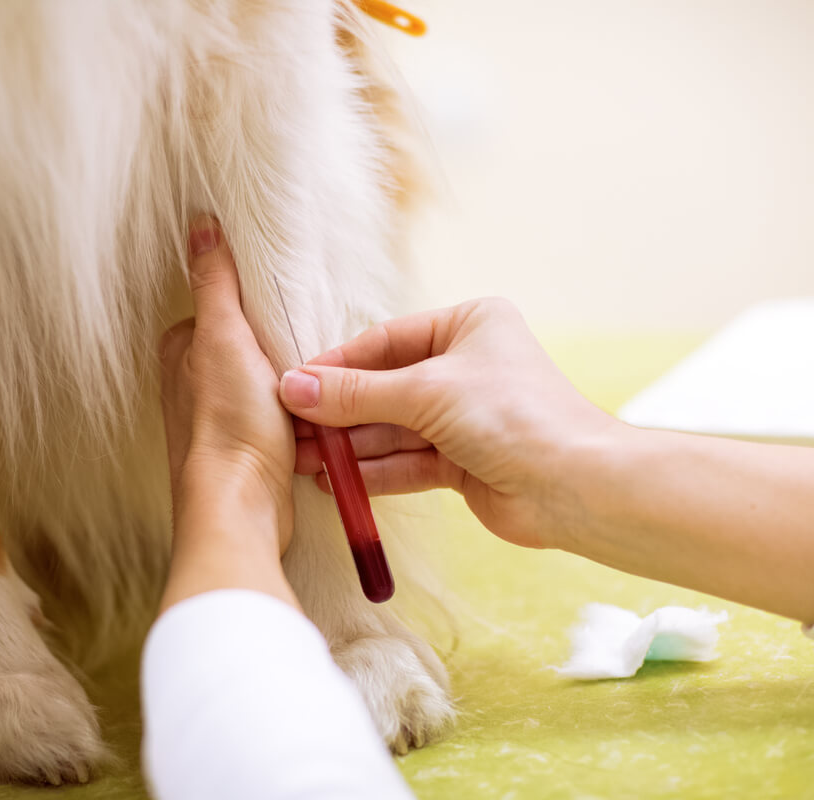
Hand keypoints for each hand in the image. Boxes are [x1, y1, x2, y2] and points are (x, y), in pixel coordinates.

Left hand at [158, 215, 295, 554]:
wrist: (241, 506)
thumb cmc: (228, 426)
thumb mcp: (223, 337)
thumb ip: (215, 282)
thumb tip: (200, 226)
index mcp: (181, 350)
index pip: (226, 304)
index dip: (258, 303)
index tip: (284, 306)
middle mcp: (192, 383)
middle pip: (250, 342)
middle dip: (280, 344)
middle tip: (305, 349)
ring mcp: (220, 416)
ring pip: (269, 380)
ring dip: (294, 380)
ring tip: (312, 384)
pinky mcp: (247, 446)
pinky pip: (280, 415)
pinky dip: (298, 412)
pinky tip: (311, 417)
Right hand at [279, 297, 616, 549]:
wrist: (575, 486)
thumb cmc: (513, 416)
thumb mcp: (425, 391)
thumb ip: (355, 393)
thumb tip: (293, 387)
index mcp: (467, 326)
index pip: (383, 343)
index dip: (335, 367)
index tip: (291, 387)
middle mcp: (464, 366)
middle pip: (383, 388)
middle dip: (337, 413)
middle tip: (288, 429)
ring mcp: (463, 416)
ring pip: (391, 428)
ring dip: (348, 446)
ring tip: (301, 460)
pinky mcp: (462, 462)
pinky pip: (405, 462)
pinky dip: (372, 472)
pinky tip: (334, 482)